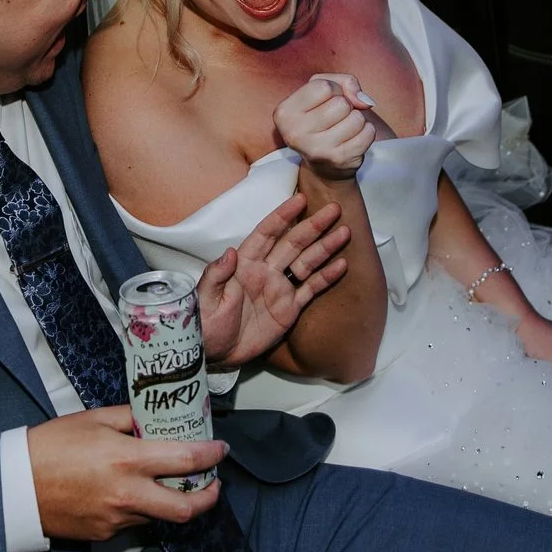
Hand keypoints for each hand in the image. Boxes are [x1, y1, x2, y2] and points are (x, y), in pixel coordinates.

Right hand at [26, 406, 227, 541]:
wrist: (14, 487)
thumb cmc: (50, 446)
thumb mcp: (92, 420)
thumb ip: (129, 419)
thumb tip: (153, 418)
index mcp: (127, 460)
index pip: (186, 460)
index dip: (211, 455)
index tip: (220, 450)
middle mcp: (128, 494)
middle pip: (186, 507)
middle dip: (209, 497)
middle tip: (213, 484)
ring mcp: (117, 519)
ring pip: (160, 516)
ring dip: (172, 501)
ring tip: (171, 484)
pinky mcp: (105, 534)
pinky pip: (134, 523)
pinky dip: (142, 509)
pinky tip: (131, 494)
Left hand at [198, 192, 352, 369]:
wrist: (216, 353)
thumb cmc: (206, 323)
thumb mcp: (206, 298)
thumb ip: (217, 274)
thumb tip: (230, 252)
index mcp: (245, 263)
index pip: (266, 233)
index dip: (283, 216)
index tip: (300, 199)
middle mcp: (266, 270)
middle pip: (293, 243)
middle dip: (313, 225)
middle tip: (334, 209)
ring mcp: (280, 288)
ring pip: (307, 262)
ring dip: (325, 247)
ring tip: (346, 232)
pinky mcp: (290, 308)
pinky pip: (311, 289)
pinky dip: (327, 277)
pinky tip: (342, 264)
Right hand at [275, 73, 379, 180]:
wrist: (323, 163)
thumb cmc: (322, 117)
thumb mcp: (324, 90)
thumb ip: (344, 81)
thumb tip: (362, 100)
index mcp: (285, 112)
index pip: (324, 87)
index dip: (333, 90)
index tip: (325, 101)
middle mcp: (296, 133)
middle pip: (341, 104)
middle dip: (345, 106)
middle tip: (335, 117)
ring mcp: (317, 149)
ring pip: (356, 119)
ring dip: (356, 120)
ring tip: (343, 128)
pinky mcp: (339, 160)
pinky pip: (368, 134)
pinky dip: (366, 132)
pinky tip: (353, 138)